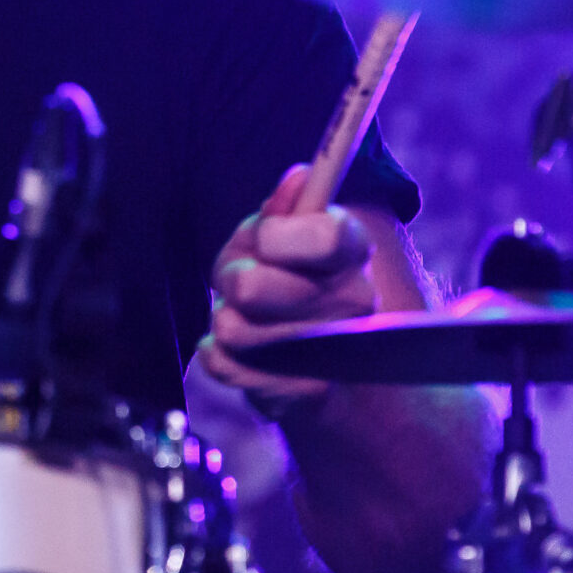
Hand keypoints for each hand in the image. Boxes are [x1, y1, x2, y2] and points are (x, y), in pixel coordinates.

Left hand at [196, 163, 377, 419]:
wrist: (316, 358)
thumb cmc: (287, 276)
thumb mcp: (280, 233)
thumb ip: (284, 208)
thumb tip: (298, 177)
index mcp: (352, 249)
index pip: (322, 236)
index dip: (276, 237)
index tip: (265, 237)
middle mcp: (355, 300)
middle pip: (252, 289)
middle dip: (233, 279)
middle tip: (245, 281)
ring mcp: (330, 352)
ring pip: (231, 329)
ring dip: (226, 319)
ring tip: (247, 317)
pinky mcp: (300, 395)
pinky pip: (222, 364)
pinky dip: (218, 354)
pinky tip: (242, 350)